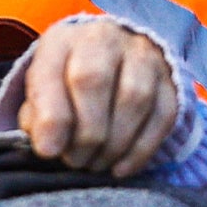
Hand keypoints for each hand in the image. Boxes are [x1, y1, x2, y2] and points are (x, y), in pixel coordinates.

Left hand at [8, 16, 181, 174]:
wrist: (111, 59)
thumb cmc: (67, 84)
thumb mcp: (42, 94)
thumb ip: (38, 118)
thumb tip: (49, 147)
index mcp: (62, 41)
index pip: (54, 73)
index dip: (52, 118)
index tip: (49, 152)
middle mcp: (104, 39)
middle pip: (94, 80)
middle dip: (85, 133)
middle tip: (76, 161)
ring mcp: (142, 55)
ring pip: (134, 98)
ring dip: (114, 143)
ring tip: (96, 164)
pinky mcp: (169, 79)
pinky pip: (163, 115)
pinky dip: (141, 149)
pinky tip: (121, 167)